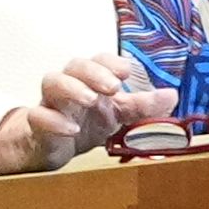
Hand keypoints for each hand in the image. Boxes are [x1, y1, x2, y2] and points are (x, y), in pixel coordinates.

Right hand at [0, 53, 179, 175]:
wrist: (49, 148)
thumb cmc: (83, 124)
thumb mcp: (117, 116)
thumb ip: (142, 106)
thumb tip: (172, 95)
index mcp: (90, 81)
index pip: (98, 60)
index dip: (110, 62)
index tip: (126, 71)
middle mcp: (70, 87)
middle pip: (75, 65)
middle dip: (95, 72)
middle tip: (113, 87)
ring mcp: (50, 104)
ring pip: (52, 82)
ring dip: (72, 87)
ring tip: (91, 99)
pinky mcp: (36, 126)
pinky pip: (38, 116)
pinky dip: (53, 120)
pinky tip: (70, 129)